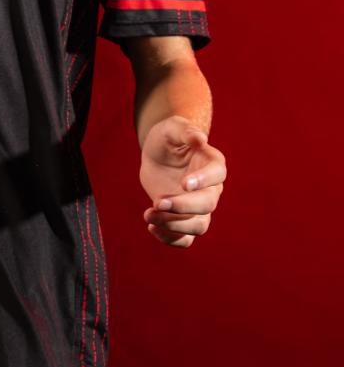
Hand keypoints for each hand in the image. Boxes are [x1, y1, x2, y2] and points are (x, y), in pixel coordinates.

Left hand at [138, 115, 225, 247]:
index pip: (217, 174)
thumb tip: (200, 139)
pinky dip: (171, 239)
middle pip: (208, 205)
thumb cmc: (168, 137)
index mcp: (211, 163)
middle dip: (183, 206)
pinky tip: (152, 226)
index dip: (204, 181)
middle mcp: (211, 188)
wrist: (158, 154)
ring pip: (198, 226)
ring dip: (174, 225)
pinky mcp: (184, 219)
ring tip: (148, 215)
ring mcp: (199, 207)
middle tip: (158, 202)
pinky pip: (185, 239)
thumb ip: (185, 131)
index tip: (184, 183)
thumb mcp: (172, 128)